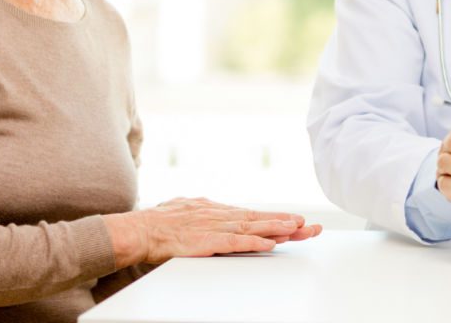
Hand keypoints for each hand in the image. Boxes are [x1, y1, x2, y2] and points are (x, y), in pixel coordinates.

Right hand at [103, 198, 322, 265]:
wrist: (139, 229)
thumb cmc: (157, 222)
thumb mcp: (183, 210)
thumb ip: (200, 212)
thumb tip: (206, 208)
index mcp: (215, 210)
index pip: (251, 214)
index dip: (275, 218)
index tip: (297, 220)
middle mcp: (220, 214)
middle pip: (260, 218)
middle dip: (287, 222)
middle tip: (312, 225)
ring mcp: (215, 226)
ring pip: (254, 226)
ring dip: (278, 228)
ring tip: (301, 229)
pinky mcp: (208, 240)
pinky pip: (237, 241)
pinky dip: (256, 240)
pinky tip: (272, 241)